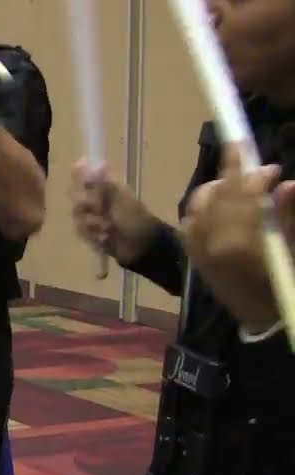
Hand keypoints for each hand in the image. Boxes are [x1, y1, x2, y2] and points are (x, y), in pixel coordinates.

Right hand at [69, 159, 160, 263]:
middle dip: (86, 206)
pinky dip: (92, 236)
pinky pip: (81, 232)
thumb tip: (94, 162)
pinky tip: (104, 238)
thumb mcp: (118, 199)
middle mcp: (98, 201)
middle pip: (77, 197)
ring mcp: (94, 218)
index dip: (80, 178)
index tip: (85, 185)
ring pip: (77, 216)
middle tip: (99, 210)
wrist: (142, 246)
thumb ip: (102, 184)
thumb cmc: (134, 219)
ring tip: (107, 229)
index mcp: (106, 189)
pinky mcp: (92, 234)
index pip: (86, 177)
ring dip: (91, 224)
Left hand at [182, 146, 282, 331]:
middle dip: (231, 172)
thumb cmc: (282, 282)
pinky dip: (202, 206)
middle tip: (245, 156)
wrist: (263, 320)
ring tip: (236, 180)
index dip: (247, 170)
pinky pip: (190, 221)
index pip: (239, 194)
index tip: (257, 153)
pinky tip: (219, 202)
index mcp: (239, 243)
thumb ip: (286, 214)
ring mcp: (197, 251)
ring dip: (216, 187)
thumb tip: (288, 183)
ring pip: (198, 206)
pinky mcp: (192, 256)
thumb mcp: (291, 247)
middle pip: (217, 195)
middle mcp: (211, 245)